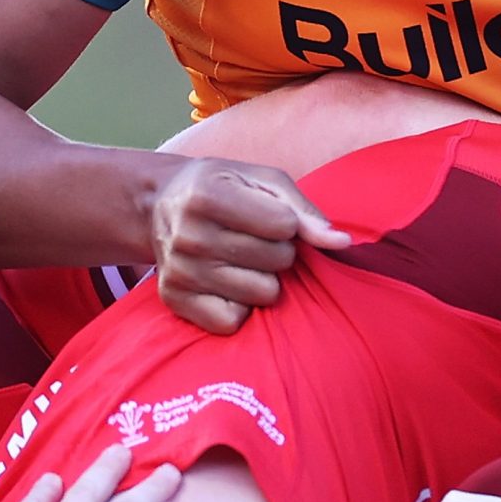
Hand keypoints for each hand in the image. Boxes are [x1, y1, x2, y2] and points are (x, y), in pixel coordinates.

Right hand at [149, 156, 348, 333]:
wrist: (159, 204)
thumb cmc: (224, 187)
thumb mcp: (262, 180)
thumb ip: (304, 210)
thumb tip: (341, 242)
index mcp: (208, 196)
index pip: (284, 226)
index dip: (286, 222)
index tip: (267, 215)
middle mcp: (189, 235)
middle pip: (277, 261)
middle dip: (277, 250)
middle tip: (253, 238)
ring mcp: (179, 271)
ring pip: (262, 294)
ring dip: (264, 278)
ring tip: (242, 259)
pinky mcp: (174, 299)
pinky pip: (232, 321)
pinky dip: (240, 306)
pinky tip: (228, 282)